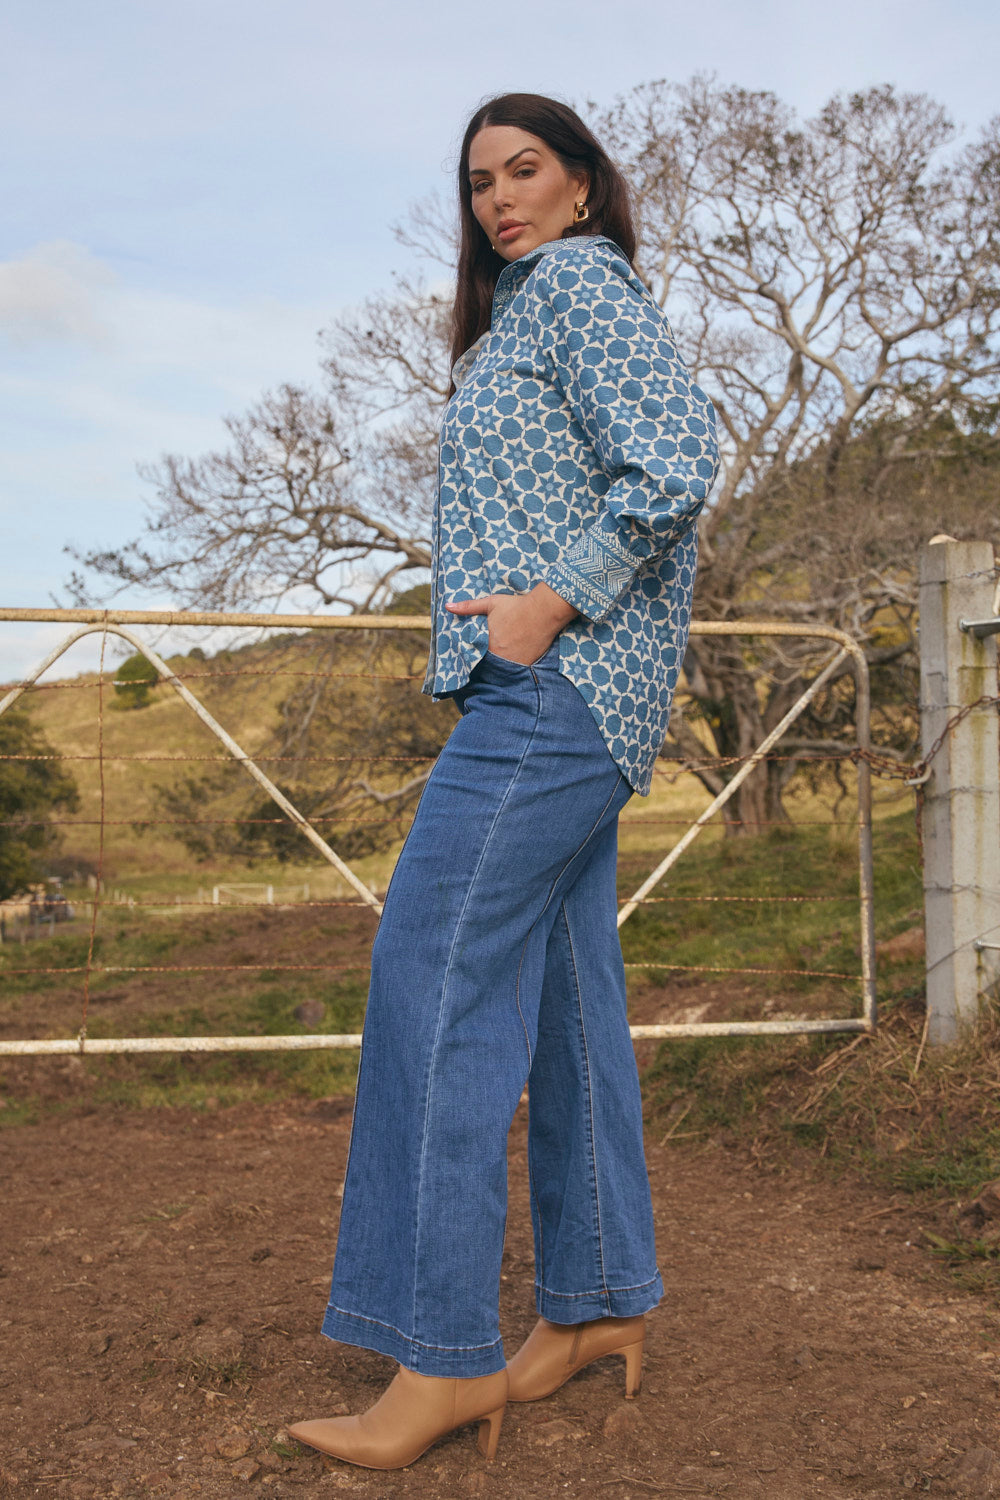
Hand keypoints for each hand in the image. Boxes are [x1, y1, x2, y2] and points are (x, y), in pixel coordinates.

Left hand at [446, 583, 577, 664]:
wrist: (543, 611)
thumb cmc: (516, 606)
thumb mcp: (490, 603)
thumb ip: (468, 607)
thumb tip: (447, 606)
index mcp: (487, 641)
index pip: (473, 655)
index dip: (473, 656)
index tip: (472, 657)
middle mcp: (498, 654)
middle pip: (487, 664)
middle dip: (485, 663)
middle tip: (486, 662)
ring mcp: (512, 661)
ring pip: (500, 669)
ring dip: (498, 667)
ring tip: (499, 664)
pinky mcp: (525, 664)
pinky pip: (515, 671)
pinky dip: (512, 669)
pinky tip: (511, 664)